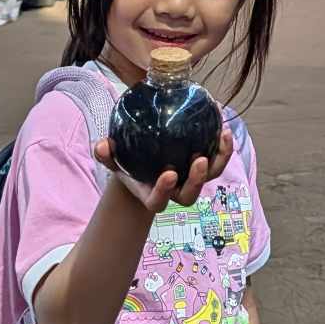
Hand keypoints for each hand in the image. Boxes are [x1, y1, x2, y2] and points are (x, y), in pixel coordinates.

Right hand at [92, 126, 234, 215]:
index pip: (159, 201)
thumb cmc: (128, 163)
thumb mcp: (113, 160)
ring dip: (220, 157)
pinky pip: (218, 157)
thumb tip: (101, 145)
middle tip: (200, 159)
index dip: (164, 191)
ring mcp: (192, 178)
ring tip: (222, 134)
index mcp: (153, 195)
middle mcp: (175, 191)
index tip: (168, 174)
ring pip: (211, 175)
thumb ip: (106, 155)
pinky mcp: (205, 165)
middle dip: (197, 179)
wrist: (144, 163)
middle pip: (190, 194)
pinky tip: (223, 122)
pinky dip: (223, 143)